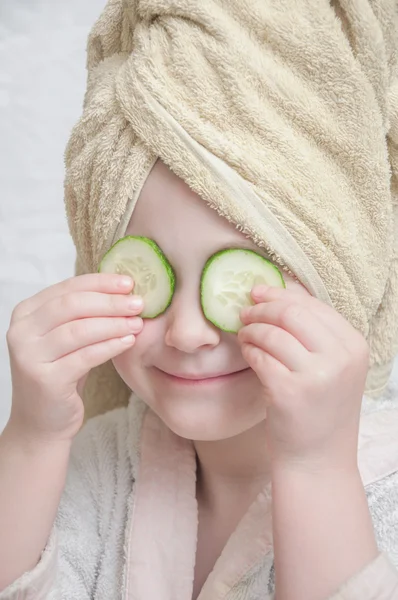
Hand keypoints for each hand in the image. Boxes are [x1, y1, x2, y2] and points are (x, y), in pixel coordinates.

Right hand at [6, 273, 142, 442]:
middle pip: (72, 305)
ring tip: (137, 323)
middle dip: (110, 302)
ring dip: (114, 324)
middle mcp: (21, 331)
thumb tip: (123, 290)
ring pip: (79, 330)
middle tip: (138, 303)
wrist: (41, 423)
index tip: (129, 282)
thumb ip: (83, 314)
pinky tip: (128, 342)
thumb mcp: (67, 338)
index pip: (67, 288)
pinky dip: (110, 346)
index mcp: (26, 313)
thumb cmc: (61, 374)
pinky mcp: (45, 380)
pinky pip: (85, 356)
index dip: (100, 283)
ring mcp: (30, 356)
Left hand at [238, 284, 369, 470]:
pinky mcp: (289, 392)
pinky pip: (260, 356)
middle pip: (291, 313)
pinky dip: (248, 350)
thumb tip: (277, 291)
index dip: (280, 293)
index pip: (312, 304)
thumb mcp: (332, 367)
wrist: (318, 460)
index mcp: (354, 346)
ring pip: (272, 333)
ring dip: (251, 330)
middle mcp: (340, 358)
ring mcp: (316, 376)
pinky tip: (247, 353)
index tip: (259, 291)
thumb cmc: (320, 410)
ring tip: (244, 335)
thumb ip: (313, 332)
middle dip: (262, 308)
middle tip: (245, 312)